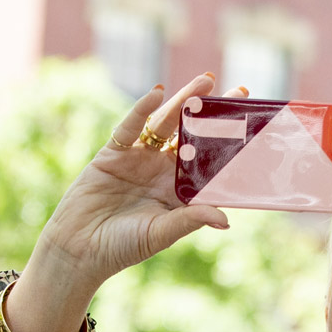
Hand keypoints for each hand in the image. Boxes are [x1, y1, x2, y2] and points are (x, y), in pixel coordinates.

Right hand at [8, 74, 233, 331]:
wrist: (78, 250)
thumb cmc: (121, 248)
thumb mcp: (160, 234)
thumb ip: (190, 220)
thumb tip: (226, 219)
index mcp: (178, 192)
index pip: (209, 162)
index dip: (229, 144)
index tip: (253, 126)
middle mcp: (161, 172)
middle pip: (192, 136)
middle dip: (213, 114)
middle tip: (240, 90)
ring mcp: (137, 160)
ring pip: (165, 125)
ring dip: (184, 102)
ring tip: (205, 81)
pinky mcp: (112, 154)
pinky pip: (130, 127)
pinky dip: (142, 110)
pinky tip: (158, 94)